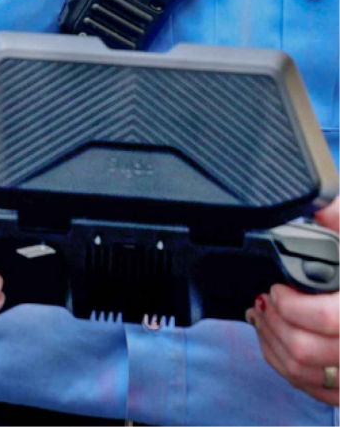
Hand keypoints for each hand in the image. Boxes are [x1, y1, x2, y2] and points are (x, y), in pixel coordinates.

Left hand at [248, 199, 339, 404]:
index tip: (277, 288)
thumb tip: (318, 205)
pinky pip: (312, 388)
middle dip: (274, 322)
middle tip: (265, 301)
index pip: (328, 318)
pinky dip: (284, 365)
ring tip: (262, 316)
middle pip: (307, 350)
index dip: (292, 305)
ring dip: (271, 342)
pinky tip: (273, 339)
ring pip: (303, 372)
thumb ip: (339, 218)